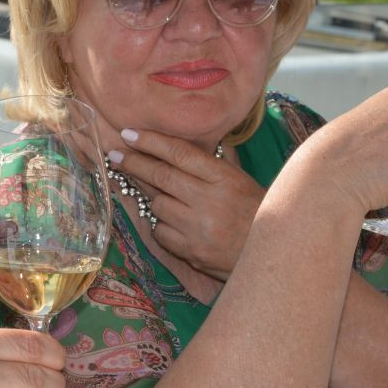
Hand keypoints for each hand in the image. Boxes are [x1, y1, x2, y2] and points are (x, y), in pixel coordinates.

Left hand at [110, 131, 264, 280]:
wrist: (272, 254)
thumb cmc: (257, 212)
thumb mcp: (242, 180)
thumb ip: (215, 161)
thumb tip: (190, 139)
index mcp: (224, 178)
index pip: (180, 153)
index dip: (151, 141)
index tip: (129, 134)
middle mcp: (209, 200)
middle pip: (161, 175)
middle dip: (133, 163)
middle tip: (115, 155)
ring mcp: (199, 227)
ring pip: (157, 205)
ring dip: (153, 198)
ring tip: (159, 195)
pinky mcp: (191, 251)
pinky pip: (160, 232)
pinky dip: (161, 225)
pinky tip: (171, 222)